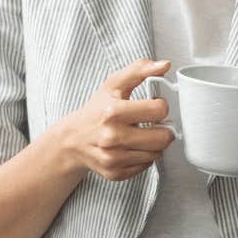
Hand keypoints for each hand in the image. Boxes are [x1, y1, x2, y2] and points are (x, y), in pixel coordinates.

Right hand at [48, 59, 175, 181]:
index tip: (153, 106)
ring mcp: (112, 157)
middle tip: (154, 124)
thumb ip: (139, 70)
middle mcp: (112, 137)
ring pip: (156, 154)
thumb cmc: (97, 109)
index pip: (159, 110)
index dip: (160, 106)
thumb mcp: (114, 84)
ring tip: (142, 135)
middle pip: (162, 138)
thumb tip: (164, 65)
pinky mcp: (114, 173)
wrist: (73, 139)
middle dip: (163, 129)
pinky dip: (144, 157)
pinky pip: (145, 167)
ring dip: (154, 144)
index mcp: (113, 111)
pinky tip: (133, 148)